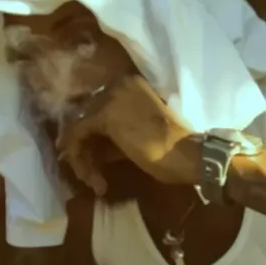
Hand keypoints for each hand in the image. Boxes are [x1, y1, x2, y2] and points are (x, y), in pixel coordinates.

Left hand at [53, 74, 201, 196]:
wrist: (187, 154)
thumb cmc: (172, 148)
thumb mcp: (139, 134)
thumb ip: (115, 133)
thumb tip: (90, 145)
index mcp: (129, 83)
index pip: (96, 107)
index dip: (90, 134)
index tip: (91, 157)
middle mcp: (117, 83)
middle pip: (85, 116)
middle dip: (84, 147)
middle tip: (90, 174)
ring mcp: (110, 96)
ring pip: (79, 126)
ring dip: (81, 157)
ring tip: (93, 181)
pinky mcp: (105, 114)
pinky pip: (77, 135)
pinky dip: (79, 157)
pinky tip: (90, 177)